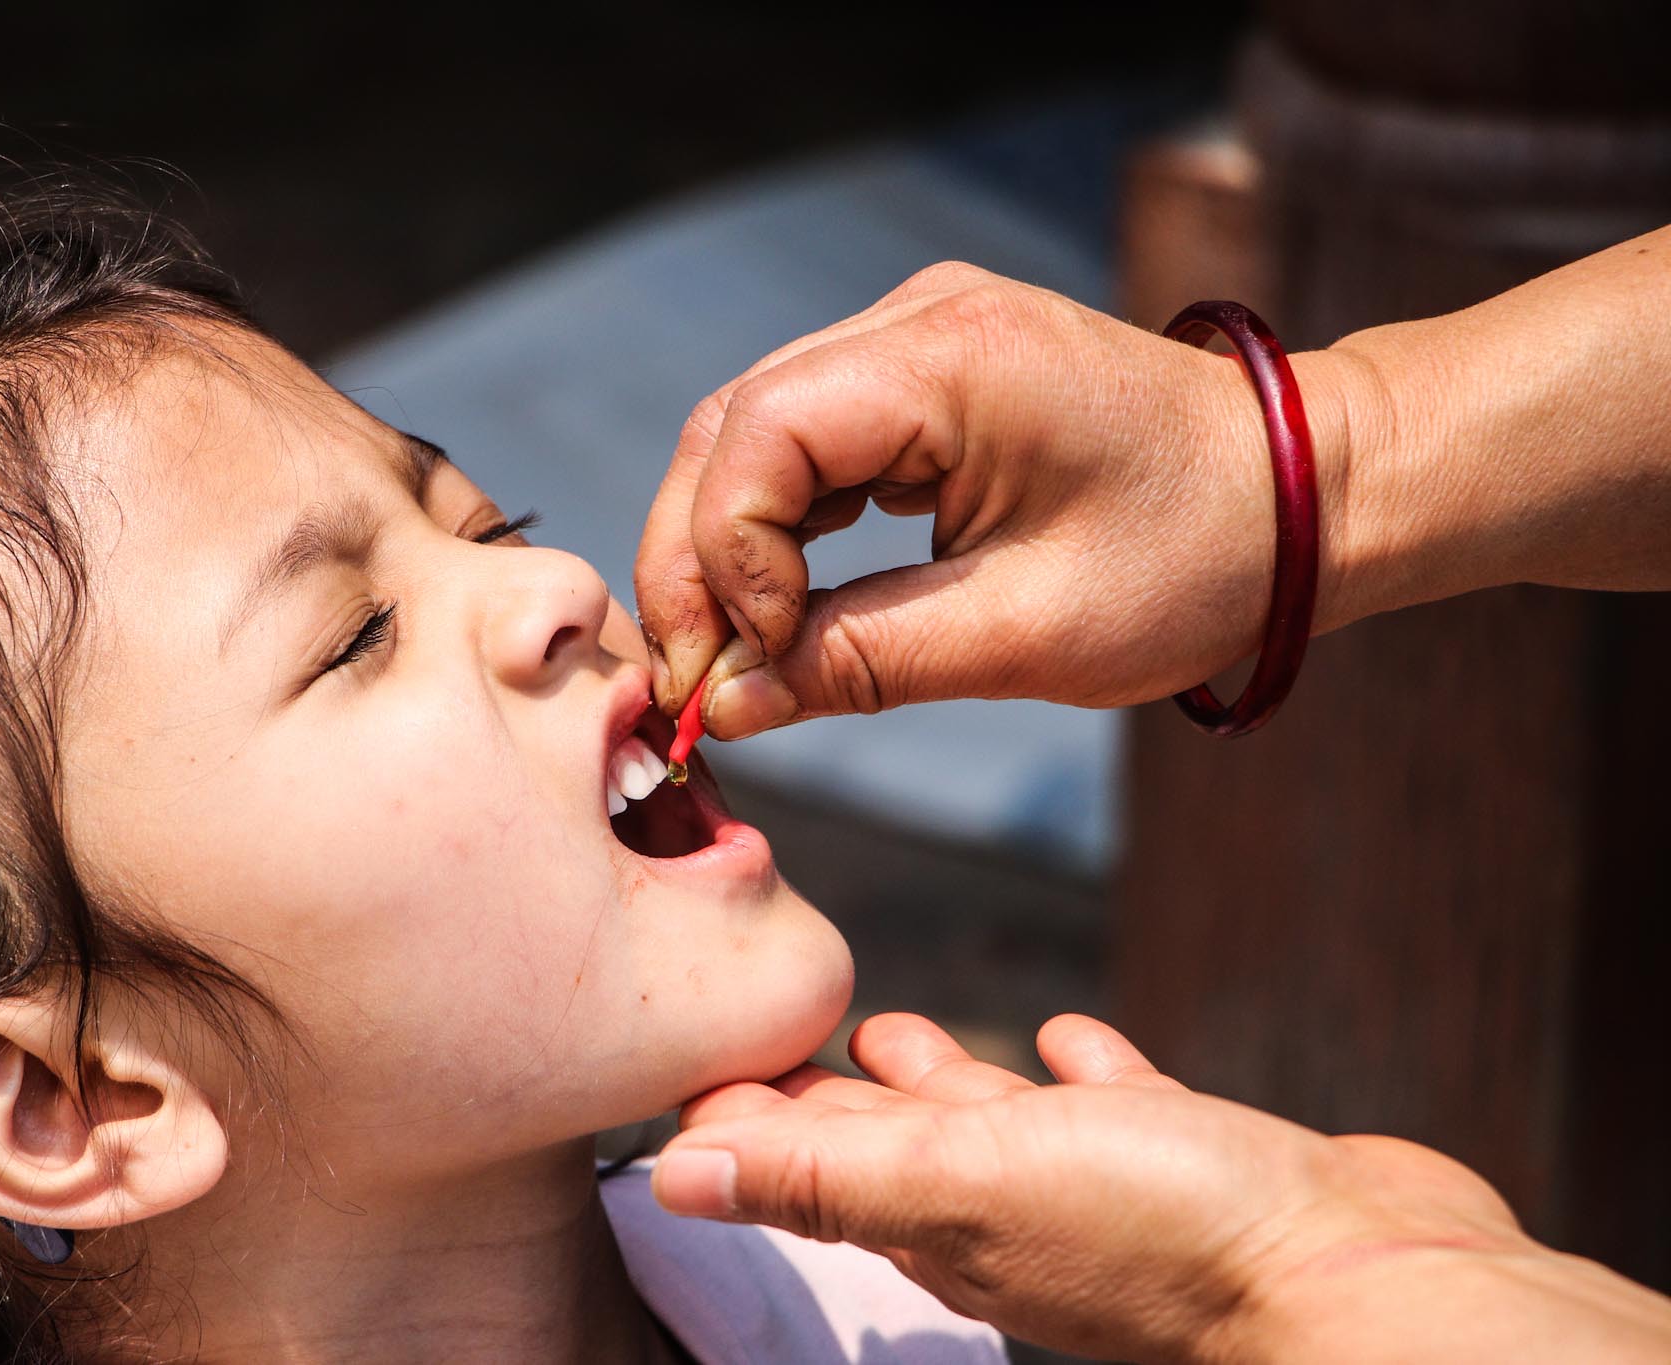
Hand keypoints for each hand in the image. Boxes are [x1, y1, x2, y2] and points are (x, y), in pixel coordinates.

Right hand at [637, 230, 1670, 734]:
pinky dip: (774, 530)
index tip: (752, 669)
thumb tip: (727, 708)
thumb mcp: (1029, 633)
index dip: (726, 562)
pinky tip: (782, 605)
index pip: (758, 440)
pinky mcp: (922, 379)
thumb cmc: (1201, 555)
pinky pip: (805, 444)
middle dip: (695, 561)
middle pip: (729, 429)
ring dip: (723, 549)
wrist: (1308, 494)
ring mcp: (915, 340)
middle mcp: (915, 320)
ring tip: (732, 657)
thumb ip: (861, 664)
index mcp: (951, 358)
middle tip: (697, 681)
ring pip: (750, 437)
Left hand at [653, 1014, 1670, 1362]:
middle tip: (783, 1046)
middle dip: (831, 1103)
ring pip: (995, 1128)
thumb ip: (824, 1175)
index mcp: (940, 1218)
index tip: (699, 1078)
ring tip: (894, 1035)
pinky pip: (1112, 1110)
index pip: (812, 1169)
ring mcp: (1103, 1189)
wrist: (1363, 1274)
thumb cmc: (1163, 1229)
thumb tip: (674, 1177)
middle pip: (891, 1148)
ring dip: (942, 1085)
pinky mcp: (1191, 1161)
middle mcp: (1012, 1211)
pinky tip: (1073, 1041)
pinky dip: (1079, 1076)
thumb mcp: (965, 1181)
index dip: (751, 1128)